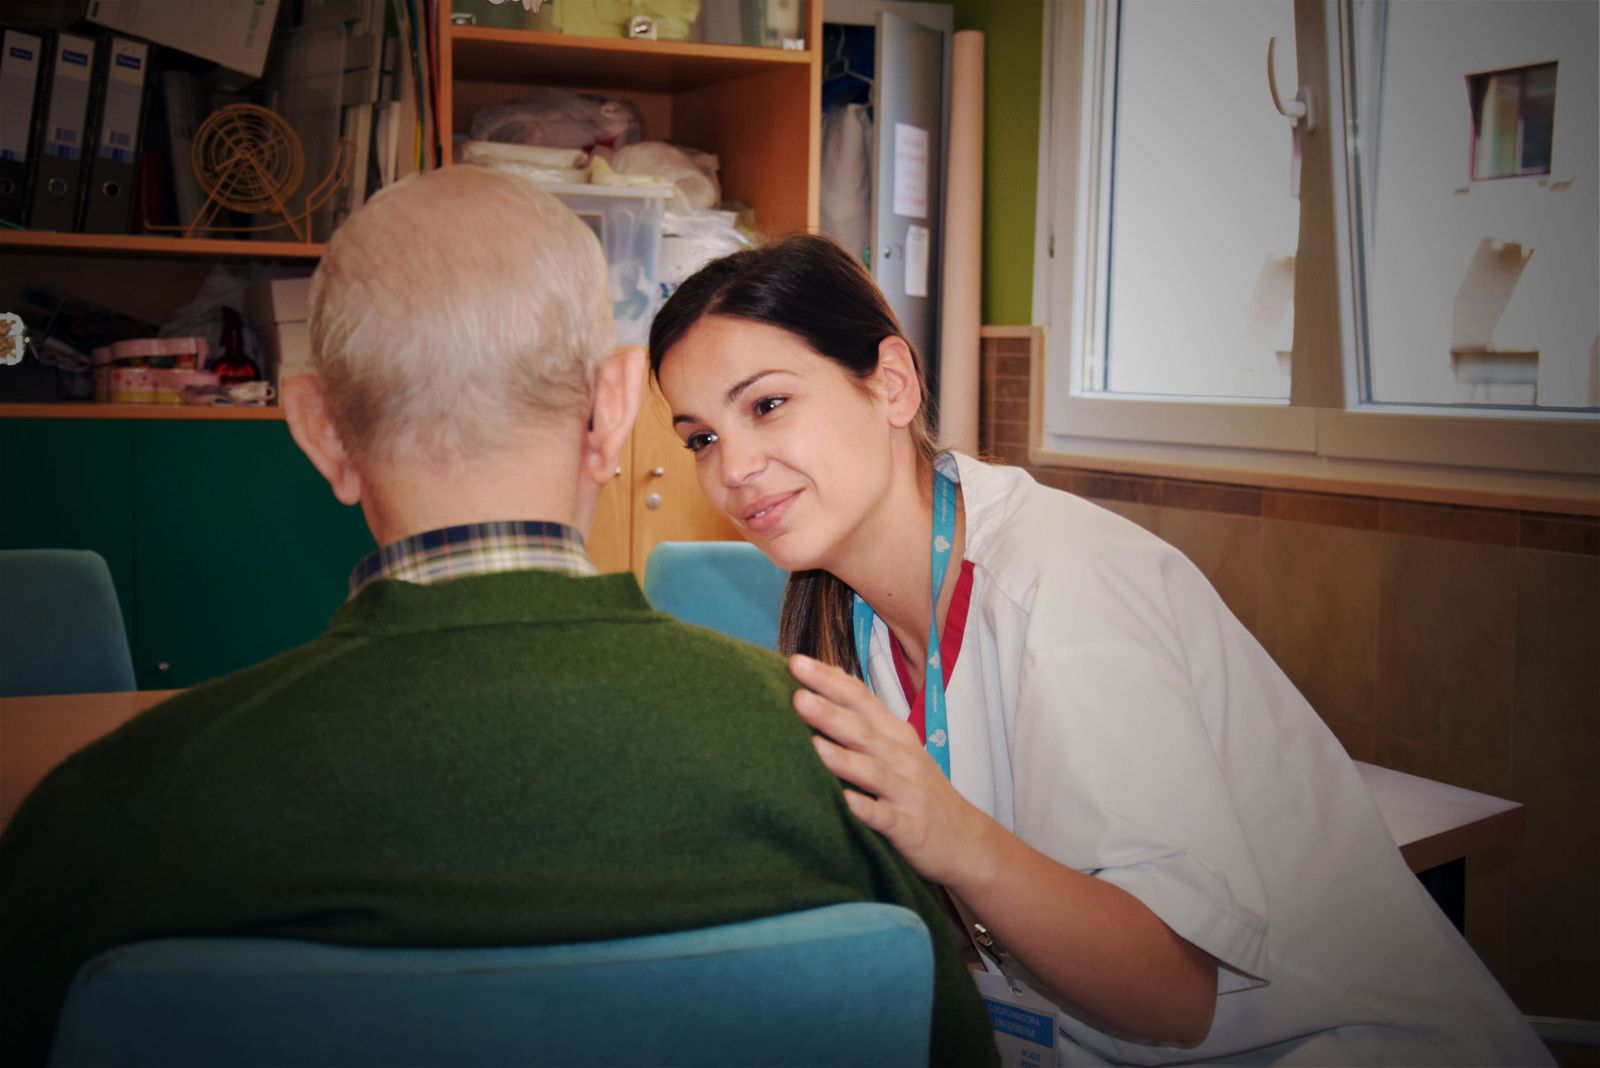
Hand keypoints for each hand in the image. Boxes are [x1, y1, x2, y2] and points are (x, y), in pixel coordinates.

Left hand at [789, 654, 997, 887]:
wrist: (966, 839)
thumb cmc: (918, 788)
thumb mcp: (896, 747)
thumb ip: (864, 717)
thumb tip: (827, 678)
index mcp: (894, 733)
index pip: (859, 698)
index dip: (829, 680)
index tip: (795, 663)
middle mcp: (901, 757)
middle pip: (862, 730)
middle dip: (830, 713)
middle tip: (796, 697)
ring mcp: (906, 791)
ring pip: (873, 771)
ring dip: (843, 759)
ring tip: (813, 745)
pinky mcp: (910, 827)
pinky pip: (886, 817)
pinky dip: (866, 809)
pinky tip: (845, 802)